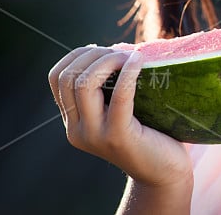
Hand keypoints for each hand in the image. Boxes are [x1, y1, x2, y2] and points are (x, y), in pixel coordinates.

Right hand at [48, 46, 191, 187]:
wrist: (164, 173)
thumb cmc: (149, 133)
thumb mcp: (119, 109)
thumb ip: (109, 87)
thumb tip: (118, 47)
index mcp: (73, 121)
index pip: (56, 78)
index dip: (77, 55)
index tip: (102, 48)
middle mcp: (77, 130)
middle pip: (68, 77)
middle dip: (93, 54)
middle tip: (121, 51)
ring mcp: (95, 135)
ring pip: (84, 83)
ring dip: (108, 59)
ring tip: (131, 55)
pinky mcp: (118, 137)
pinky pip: (119, 96)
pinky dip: (128, 72)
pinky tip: (139, 60)